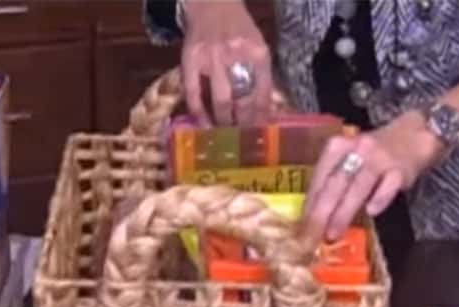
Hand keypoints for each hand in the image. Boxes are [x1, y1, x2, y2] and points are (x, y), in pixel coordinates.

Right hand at [181, 0, 272, 125]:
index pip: (263, 92)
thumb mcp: (258, 47)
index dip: (263, 116)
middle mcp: (236, 54)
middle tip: (244, 141)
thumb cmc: (239, 29)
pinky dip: (198, 112)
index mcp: (258, 52)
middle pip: (243, 99)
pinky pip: (193, 93)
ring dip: (225, 122)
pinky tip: (203, 124)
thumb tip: (268, 111)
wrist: (212, 3)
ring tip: (226, 136)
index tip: (262, 134)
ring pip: (221, 100)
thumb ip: (263, 76)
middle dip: (245, 124)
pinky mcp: (190, 60)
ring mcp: (211, 57)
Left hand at [301, 111, 445, 242]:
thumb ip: (334, 180)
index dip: (309, 204)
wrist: (415, 133)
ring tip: (333, 233)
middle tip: (312, 236)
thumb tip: (314, 214)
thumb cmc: (376, 152)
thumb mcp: (349, 158)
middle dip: (321, 213)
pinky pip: (388, 185)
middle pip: (335, 184)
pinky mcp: (400, 168)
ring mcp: (379, 158)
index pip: (319, 179)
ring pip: (357, 187)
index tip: (301, 227)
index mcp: (337, 147)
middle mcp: (356, 150)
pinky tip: (371, 212)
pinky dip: (379, 198)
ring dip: (343, 212)